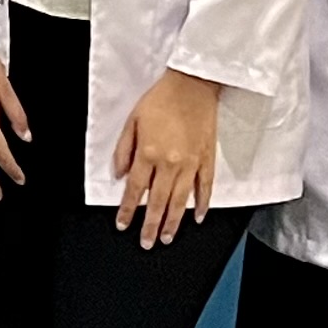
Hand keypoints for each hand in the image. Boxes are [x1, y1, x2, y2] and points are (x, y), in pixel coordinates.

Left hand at [113, 67, 221, 248]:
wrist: (192, 85)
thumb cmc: (160, 100)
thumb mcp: (131, 121)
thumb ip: (123, 150)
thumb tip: (120, 175)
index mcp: (148, 153)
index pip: (135, 189)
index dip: (127, 209)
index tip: (122, 224)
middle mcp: (169, 163)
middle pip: (157, 201)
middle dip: (150, 225)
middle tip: (146, 242)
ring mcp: (191, 163)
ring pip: (180, 200)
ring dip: (173, 221)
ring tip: (167, 237)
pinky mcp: (207, 159)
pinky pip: (205, 187)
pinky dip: (202, 204)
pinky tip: (198, 217)